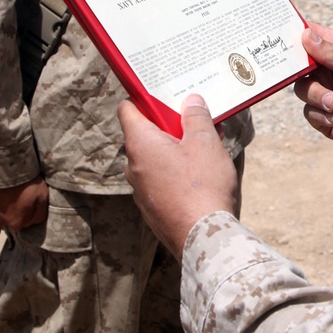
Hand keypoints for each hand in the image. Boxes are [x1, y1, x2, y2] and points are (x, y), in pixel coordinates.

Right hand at [0, 175, 47, 231]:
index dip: (27, 209)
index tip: (26, 197)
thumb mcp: (41, 196)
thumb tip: (34, 220)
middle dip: (10, 207)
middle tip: (13, 191)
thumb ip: (39, 213)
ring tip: (1, 187)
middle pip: (6, 216)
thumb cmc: (23, 180)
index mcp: (16, 222)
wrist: (0, 165)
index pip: (24, 221)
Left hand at [119, 95, 237, 259]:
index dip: (143, 98)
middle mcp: (134, 166)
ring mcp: (141, 190)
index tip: (162, 94)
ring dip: (176, 150)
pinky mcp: (153, 208)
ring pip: (155, 159)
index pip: (127, 110)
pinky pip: (161, 180)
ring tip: (205, 148)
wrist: (203, 238)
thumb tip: (191, 102)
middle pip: (145, 134)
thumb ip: (196, 118)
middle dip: (169, 126)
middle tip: (195, 121)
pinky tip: (202, 174)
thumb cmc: (202, 187)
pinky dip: (177, 172)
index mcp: (140, 145)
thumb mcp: (205, 143)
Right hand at [294, 23, 332, 164]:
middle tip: (300, 72)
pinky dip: (321, 115)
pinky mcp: (323, 114)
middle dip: (295, 70)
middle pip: (297, 64)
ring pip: (301, 89)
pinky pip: (308, 112)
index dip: (293, 33)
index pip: (309, 36)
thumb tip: (305, 34)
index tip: (276, 32)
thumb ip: (331, 52)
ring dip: (317, 96)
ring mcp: (323, 91)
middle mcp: (326, 69)